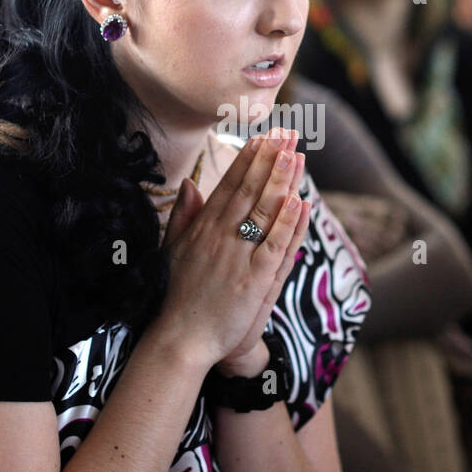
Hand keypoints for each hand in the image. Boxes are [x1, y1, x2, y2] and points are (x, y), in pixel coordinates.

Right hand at [155, 127, 310, 370]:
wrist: (179, 339)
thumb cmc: (177, 295)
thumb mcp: (173, 249)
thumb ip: (183, 216)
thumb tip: (188, 184)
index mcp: (203, 228)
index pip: (229, 185)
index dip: (249, 159)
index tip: (264, 136)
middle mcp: (220, 237)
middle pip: (249, 190)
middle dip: (269, 159)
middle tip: (287, 132)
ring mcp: (237, 257)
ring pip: (264, 212)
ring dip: (282, 181)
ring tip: (296, 153)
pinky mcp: (253, 281)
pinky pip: (274, 246)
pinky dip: (287, 224)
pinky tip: (298, 201)